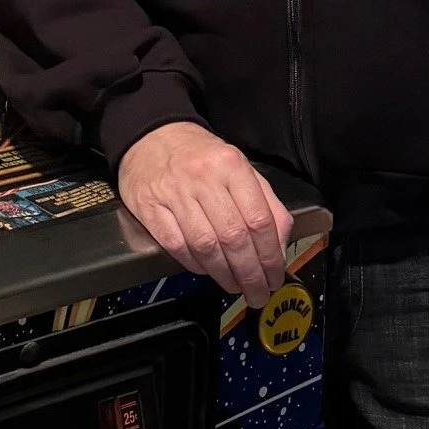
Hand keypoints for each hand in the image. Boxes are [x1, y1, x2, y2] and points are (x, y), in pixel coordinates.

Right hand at [117, 121, 291, 304]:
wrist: (152, 136)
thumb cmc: (200, 156)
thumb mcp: (240, 167)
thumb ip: (265, 203)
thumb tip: (278, 246)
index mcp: (231, 165)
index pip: (259, 219)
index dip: (270, 256)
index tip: (275, 276)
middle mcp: (203, 178)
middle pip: (234, 237)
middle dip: (250, 273)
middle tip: (258, 292)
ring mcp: (174, 193)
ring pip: (206, 246)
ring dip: (224, 274)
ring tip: (235, 286)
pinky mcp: (150, 207)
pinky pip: (177, 245)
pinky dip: (194, 265)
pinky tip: (206, 271)